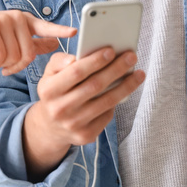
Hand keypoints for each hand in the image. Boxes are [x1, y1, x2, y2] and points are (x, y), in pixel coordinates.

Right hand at [0, 10, 74, 74]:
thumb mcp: (11, 38)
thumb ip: (33, 41)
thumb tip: (55, 44)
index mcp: (26, 21)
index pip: (46, 26)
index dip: (60, 30)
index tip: (74, 31)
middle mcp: (17, 18)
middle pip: (29, 53)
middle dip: (18, 67)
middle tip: (7, 69)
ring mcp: (4, 20)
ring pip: (14, 56)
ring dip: (5, 66)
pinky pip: (0, 55)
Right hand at [22, 48, 144, 180]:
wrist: (50, 126)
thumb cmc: (55, 93)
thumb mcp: (48, 74)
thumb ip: (59, 61)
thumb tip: (75, 58)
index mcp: (48, 90)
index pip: (76, 72)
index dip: (95, 61)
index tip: (112, 50)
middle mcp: (60, 109)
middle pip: (95, 86)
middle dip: (116, 70)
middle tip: (132, 57)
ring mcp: (73, 124)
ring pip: (106, 102)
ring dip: (126, 86)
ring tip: (138, 74)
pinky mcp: (85, 136)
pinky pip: (107, 115)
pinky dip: (117, 102)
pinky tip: (125, 91)